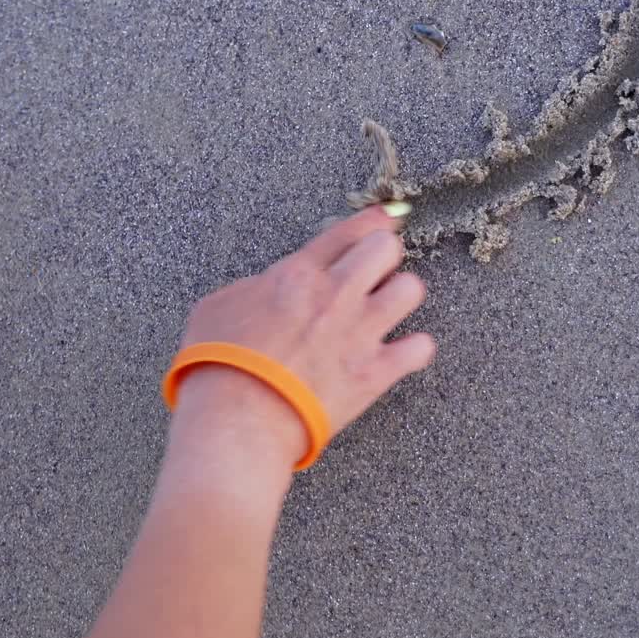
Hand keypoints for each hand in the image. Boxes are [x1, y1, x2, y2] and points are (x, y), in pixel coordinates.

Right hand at [172, 204, 434, 470]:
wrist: (238, 419)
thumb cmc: (218, 364)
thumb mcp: (220, 305)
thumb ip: (253, 287)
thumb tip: (266, 288)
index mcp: (298, 273)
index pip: (347, 231)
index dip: (371, 220)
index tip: (384, 218)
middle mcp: (336, 294)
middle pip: (386, 248)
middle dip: (384, 253)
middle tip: (374, 269)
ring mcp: (359, 333)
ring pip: (411, 289)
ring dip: (400, 296)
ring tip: (387, 307)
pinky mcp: (374, 374)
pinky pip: (420, 349)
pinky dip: (414, 349)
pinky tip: (402, 352)